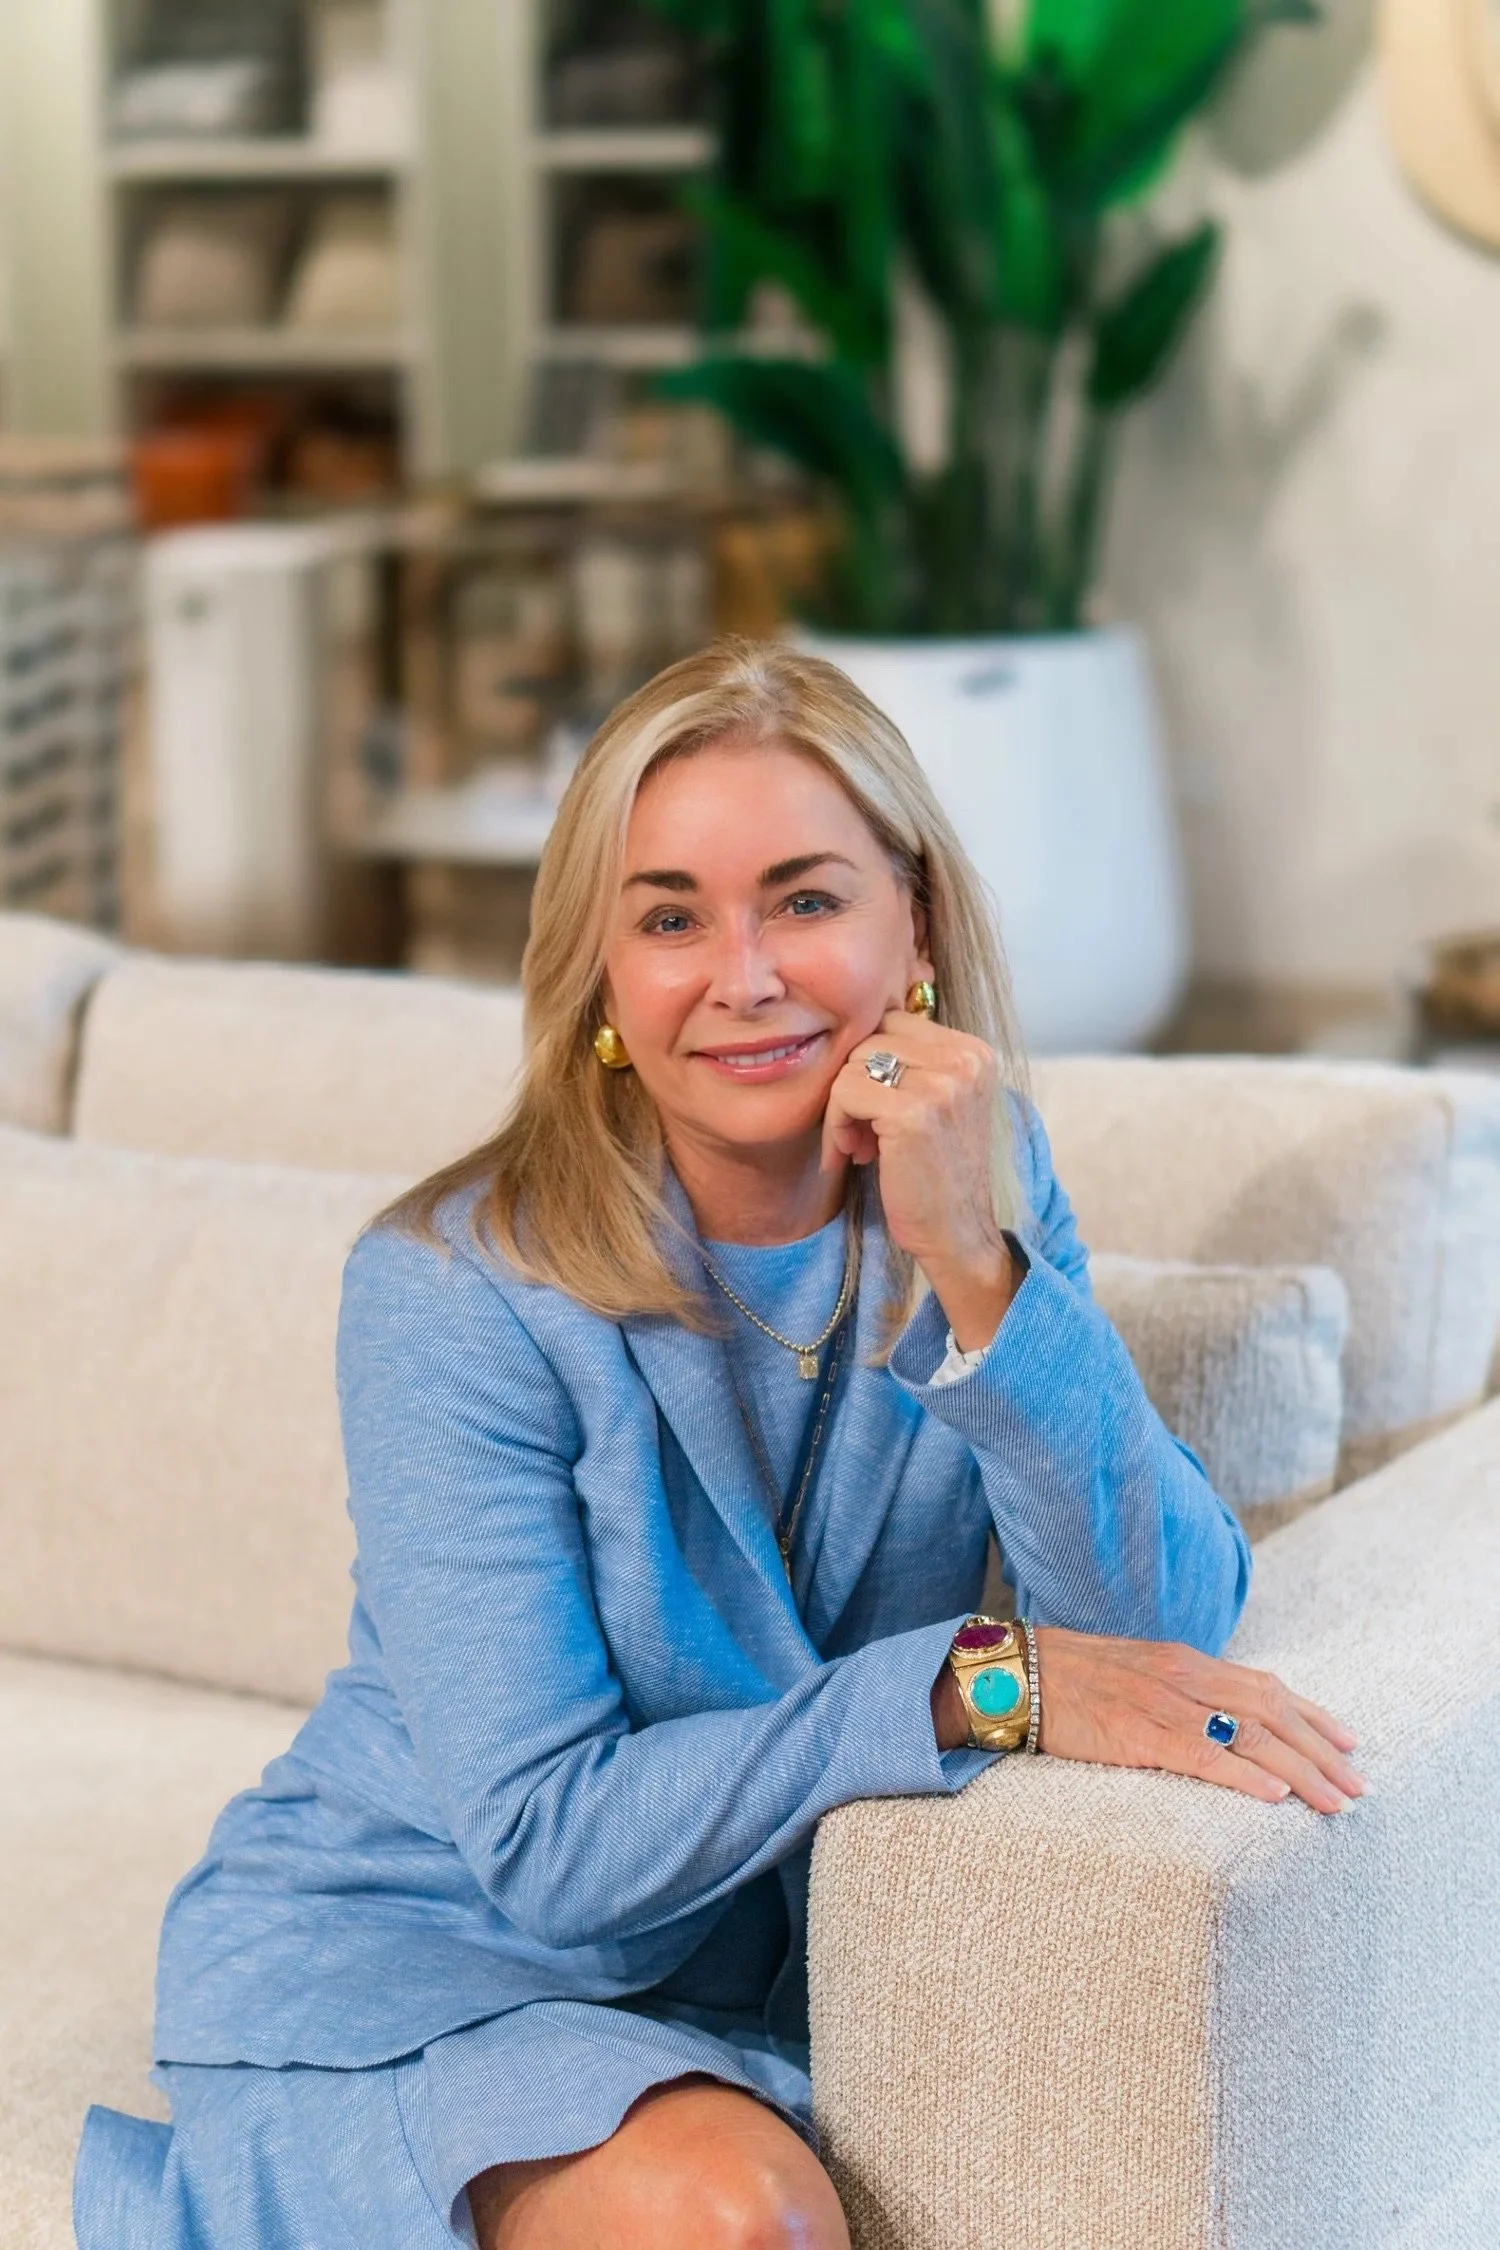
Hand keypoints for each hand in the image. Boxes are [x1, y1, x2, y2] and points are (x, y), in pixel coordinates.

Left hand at [821, 1010, 1016, 1348]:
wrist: (958, 1234)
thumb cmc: (938, 1174)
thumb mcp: (937, 1104)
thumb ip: (912, 1064)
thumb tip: (850, 1030)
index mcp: (976, 1052)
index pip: (896, 1022)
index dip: (872, 1064)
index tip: (872, 1111)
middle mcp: (966, 1059)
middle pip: (871, 1039)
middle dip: (853, 1084)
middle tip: (860, 1134)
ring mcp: (943, 1083)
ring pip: (852, 1064)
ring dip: (841, 1109)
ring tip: (858, 1147)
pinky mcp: (913, 1112)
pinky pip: (844, 1093)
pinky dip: (835, 1128)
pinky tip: (850, 1157)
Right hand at [1029, 1626, 1364, 1814]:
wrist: (1011, 1673)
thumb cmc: (1066, 1680)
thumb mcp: (1134, 1676)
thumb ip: (1177, 1693)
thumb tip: (1214, 1723)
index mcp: (1184, 1663)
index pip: (1266, 1687)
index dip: (1313, 1715)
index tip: (1350, 1743)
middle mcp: (1183, 1677)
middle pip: (1272, 1712)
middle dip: (1322, 1751)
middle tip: (1359, 1786)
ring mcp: (1162, 1703)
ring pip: (1250, 1735)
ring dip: (1301, 1771)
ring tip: (1336, 1802)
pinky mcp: (1136, 1733)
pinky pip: (1201, 1755)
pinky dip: (1243, 1776)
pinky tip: (1275, 1797)